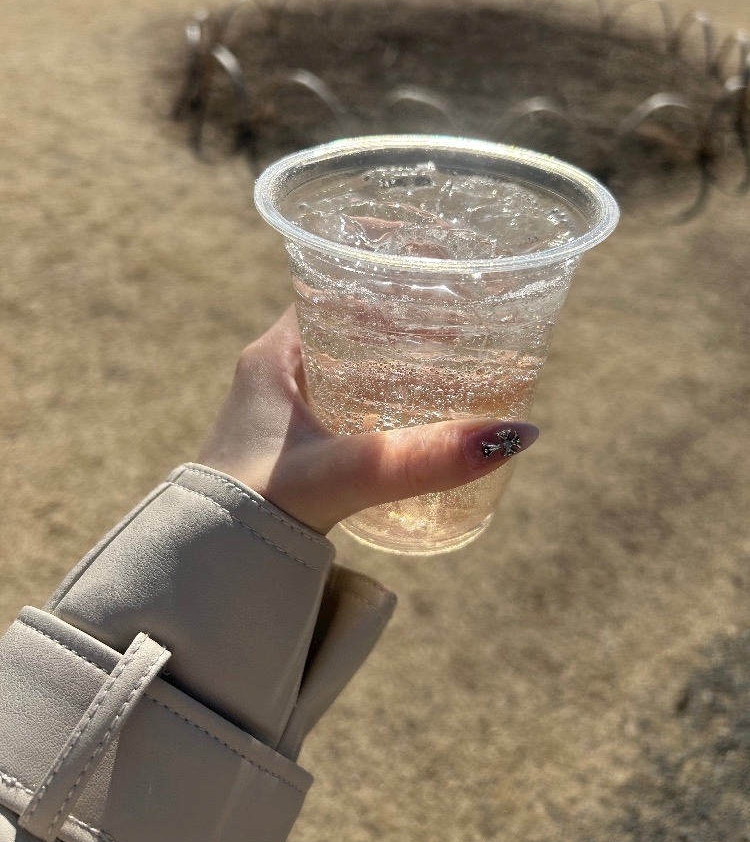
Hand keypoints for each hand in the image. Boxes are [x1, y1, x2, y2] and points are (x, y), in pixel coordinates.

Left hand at [198, 307, 537, 534]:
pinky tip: (413, 412)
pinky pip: (344, 398)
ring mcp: (280, 407)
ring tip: (451, 356)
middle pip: (346, 321)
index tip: (434, 273)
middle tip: (460, 317)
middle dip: (400, 317)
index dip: (382, 276)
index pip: (332, 287)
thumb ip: (422, 458)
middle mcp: (273, 371)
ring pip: (347, 362)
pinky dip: (380, 395)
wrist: (208, 569)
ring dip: (391, 357)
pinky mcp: (291, 442)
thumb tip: (510, 436)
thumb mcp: (347, 472)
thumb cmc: (256, 509)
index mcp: (273, 354)